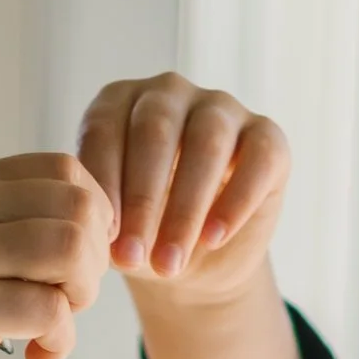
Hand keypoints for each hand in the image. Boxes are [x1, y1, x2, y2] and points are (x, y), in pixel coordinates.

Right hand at [0, 152, 114, 358]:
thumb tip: (55, 240)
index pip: (64, 169)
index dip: (91, 218)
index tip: (70, 265)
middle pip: (80, 204)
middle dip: (94, 258)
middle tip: (67, 300)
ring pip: (73, 250)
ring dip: (82, 295)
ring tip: (53, 325)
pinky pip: (49, 312)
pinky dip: (60, 341)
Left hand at [79, 75, 288, 295]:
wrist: (194, 265)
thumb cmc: (141, 234)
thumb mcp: (110, 225)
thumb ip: (96, 213)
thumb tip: (91, 228)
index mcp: (120, 102)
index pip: (105, 129)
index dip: (103, 184)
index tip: (102, 238)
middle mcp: (169, 93)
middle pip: (156, 131)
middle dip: (142, 200)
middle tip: (132, 256)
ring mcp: (221, 108)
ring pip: (207, 143)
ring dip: (186, 208)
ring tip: (169, 264)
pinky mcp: (267, 136)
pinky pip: (257, 158)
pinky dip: (235, 202)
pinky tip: (213, 240)